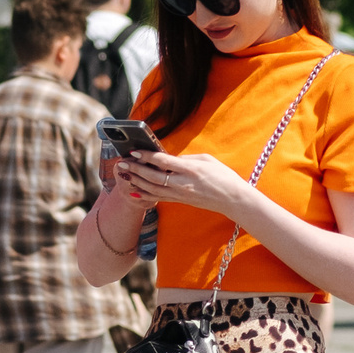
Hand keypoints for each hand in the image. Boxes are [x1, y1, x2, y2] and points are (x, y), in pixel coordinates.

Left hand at [111, 149, 255, 218]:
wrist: (232, 199)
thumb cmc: (222, 176)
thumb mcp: (206, 160)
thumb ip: (186, 158)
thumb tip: (169, 158)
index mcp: (190, 169)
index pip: (163, 162)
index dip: (146, 156)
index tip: (134, 151)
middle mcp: (182, 183)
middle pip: (153, 176)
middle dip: (135, 169)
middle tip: (121, 163)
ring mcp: (180, 194)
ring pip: (152, 188)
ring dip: (136, 181)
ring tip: (123, 174)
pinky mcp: (179, 201)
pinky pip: (158, 198)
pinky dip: (144, 194)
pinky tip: (133, 190)